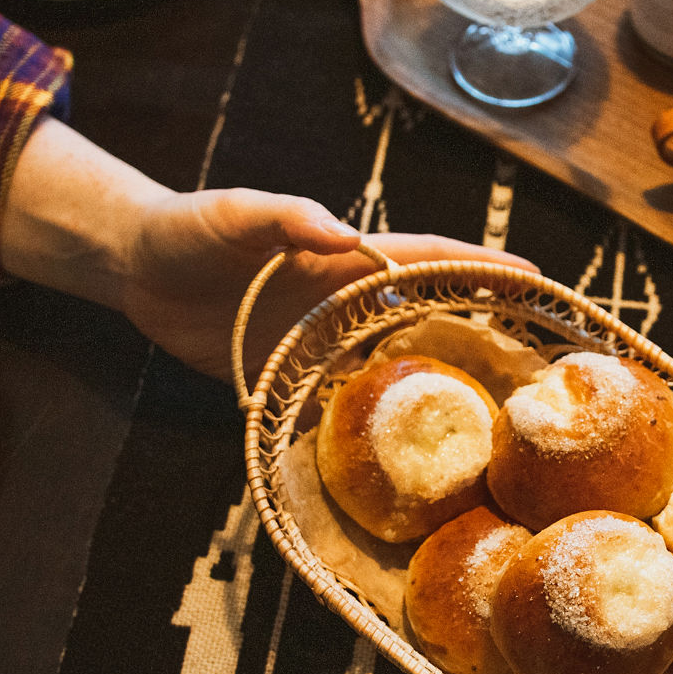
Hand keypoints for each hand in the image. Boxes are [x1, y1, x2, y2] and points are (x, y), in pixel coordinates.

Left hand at [0, 119, 534, 385]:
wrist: (136, 268)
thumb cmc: (188, 228)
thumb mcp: (233, 213)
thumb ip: (285, 216)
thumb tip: (343, 230)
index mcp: (345, 257)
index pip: (429, 258)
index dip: (483, 268)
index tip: (536, 281)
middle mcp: (346, 302)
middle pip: (428, 317)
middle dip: (483, 335)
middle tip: (535, 371)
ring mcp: (323, 343)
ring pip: (394, 367)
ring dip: (437, 390)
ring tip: (491, 425)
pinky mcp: (291, 378)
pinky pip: (343, 406)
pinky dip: (374, 428)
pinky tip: (404, 460)